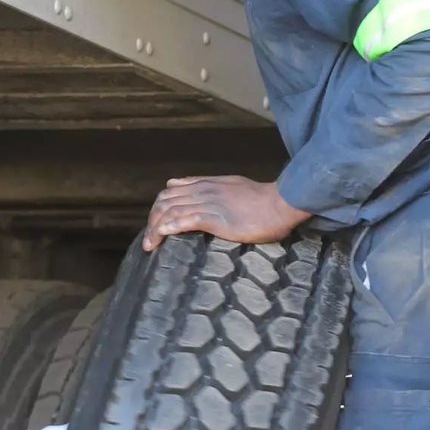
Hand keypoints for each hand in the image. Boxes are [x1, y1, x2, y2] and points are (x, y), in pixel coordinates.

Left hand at [142, 176, 311, 250]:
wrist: (279, 203)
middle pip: (164, 201)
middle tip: (149, 240)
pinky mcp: (216, 218)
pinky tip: (163, 236)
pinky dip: (170, 227)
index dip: (158, 209)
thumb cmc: (260, 199)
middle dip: (151, 221)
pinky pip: (186, 220)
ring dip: (155, 229)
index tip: (155, 225)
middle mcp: (202, 191)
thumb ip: (207, 186)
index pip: (169, 192)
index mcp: (205, 184)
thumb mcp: (230, 184)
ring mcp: (208, 203)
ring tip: (150, 245)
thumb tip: (183, 185)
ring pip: (170, 211)